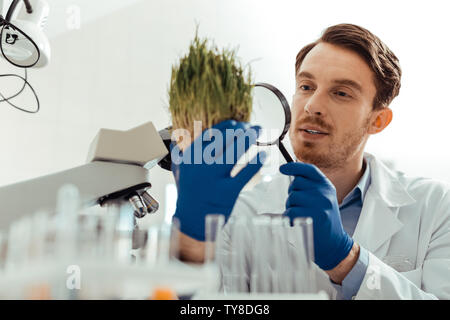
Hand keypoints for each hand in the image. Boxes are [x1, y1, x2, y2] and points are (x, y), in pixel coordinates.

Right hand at [171, 120, 265, 240]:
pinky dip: (256, 162)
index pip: (213, 133)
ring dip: (250, 138)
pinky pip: (245, 173)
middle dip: (243, 129)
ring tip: (258, 132)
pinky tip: (263, 155)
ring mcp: (215, 178)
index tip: (238, 123)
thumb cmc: (187, 192)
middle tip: (252, 127)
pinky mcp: (228, 191)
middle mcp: (202, 164)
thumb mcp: (178, 170)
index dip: (229, 125)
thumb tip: (177, 136)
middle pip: (227, 138)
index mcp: (191, 156)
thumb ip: (179, 152)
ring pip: (236, 151)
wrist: (191, 219)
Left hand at [280, 162, 353, 269]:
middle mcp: (324, 193)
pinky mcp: (313, 217)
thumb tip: (290, 173)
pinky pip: (290, 211)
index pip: (308, 170)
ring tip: (302, 215)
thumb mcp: (322, 199)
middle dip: (293, 193)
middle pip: (296, 183)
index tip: (282, 169)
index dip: (293, 167)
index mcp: (327, 186)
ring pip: (292, 198)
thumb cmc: (323, 220)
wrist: (334, 244)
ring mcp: (320, 204)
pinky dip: (289, 218)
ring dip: (291, 207)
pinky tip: (299, 223)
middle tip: (301, 206)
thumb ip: (310, 186)